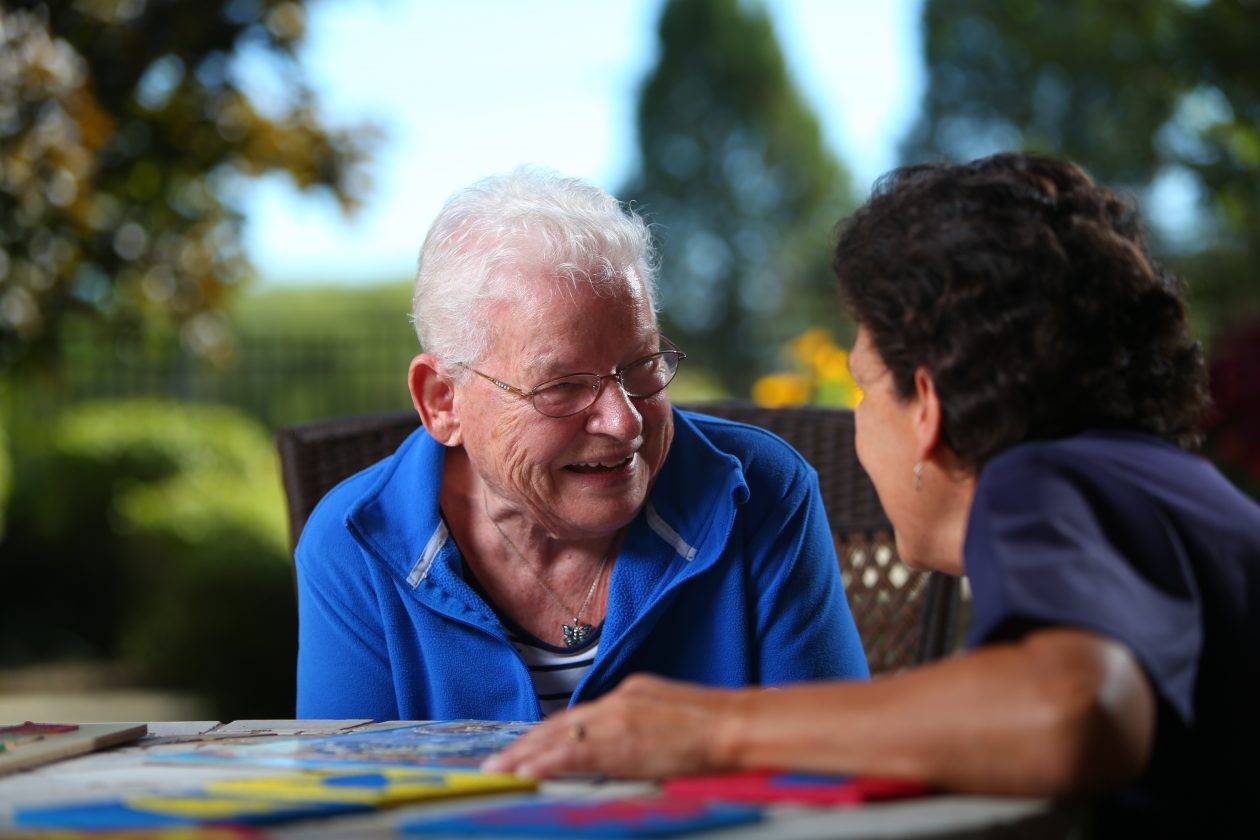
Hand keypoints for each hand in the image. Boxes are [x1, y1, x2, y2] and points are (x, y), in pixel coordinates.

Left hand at [483, 673, 744, 779]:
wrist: (735, 725)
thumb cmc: (716, 727)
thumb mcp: (670, 716)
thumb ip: (640, 724)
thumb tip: (622, 741)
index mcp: (629, 694)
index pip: (577, 716)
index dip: (546, 734)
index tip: (523, 749)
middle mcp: (616, 701)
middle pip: (559, 724)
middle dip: (525, 746)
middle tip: (495, 763)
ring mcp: (616, 719)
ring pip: (558, 738)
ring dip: (525, 757)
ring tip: (498, 772)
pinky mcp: (621, 741)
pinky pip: (573, 754)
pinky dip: (546, 764)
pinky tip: (526, 774)